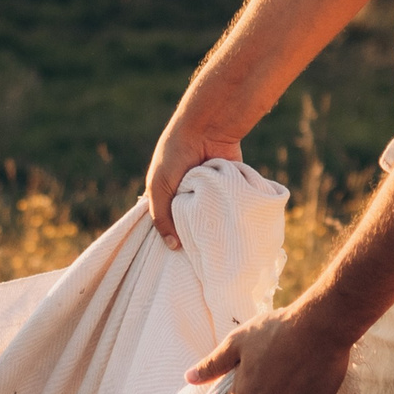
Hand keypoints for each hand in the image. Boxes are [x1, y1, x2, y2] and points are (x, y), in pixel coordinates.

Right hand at [145, 115, 244, 250]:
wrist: (207, 130)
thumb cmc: (175, 156)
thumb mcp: (160, 187)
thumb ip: (162, 217)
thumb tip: (173, 247)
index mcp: (169, 195)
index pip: (168, 224)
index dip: (170, 240)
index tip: (175, 263)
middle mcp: (190, 196)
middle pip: (191, 225)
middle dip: (194, 239)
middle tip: (199, 263)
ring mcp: (211, 194)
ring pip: (212, 220)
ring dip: (214, 230)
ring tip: (217, 253)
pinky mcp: (230, 189)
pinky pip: (230, 209)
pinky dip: (230, 218)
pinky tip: (233, 236)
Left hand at [185, 304, 354, 393]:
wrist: (321, 325)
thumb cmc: (275, 331)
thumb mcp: (237, 342)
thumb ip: (212, 364)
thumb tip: (189, 378)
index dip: (238, 382)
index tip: (248, 365)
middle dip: (261, 386)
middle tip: (271, 358)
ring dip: (283, 388)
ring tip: (290, 360)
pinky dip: (304, 389)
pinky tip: (307, 367)